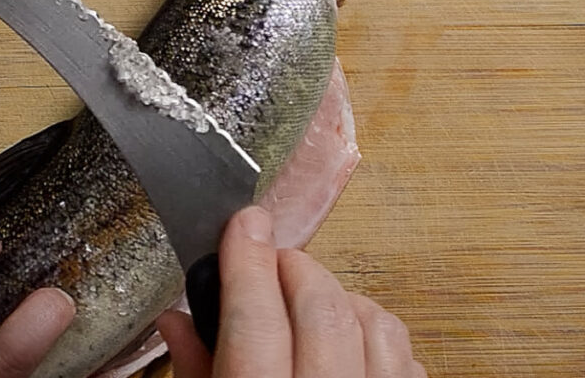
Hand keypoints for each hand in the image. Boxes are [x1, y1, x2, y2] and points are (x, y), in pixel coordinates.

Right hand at [158, 207, 425, 377]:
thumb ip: (197, 370)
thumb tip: (177, 319)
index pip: (256, 318)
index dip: (247, 260)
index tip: (242, 222)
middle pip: (321, 306)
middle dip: (293, 267)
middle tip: (267, 265)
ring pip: (373, 321)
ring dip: (337, 298)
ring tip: (306, 306)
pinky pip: (407, 355)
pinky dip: (375, 333)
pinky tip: (347, 344)